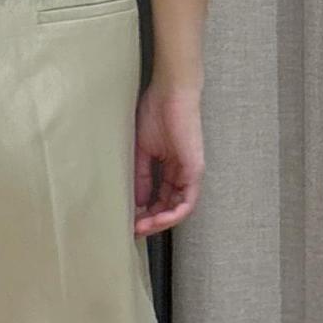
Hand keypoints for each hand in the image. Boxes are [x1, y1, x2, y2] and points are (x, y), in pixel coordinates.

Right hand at [133, 81, 203, 234]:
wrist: (169, 93)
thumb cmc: (155, 113)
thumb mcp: (142, 151)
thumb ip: (141, 176)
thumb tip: (137, 201)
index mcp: (171, 168)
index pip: (160, 199)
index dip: (144, 213)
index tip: (127, 220)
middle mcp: (183, 174)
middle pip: (169, 208)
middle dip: (150, 222)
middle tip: (133, 230)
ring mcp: (191, 173)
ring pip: (180, 209)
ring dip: (160, 223)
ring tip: (142, 228)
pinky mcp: (195, 170)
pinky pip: (188, 201)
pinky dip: (173, 215)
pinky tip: (157, 220)